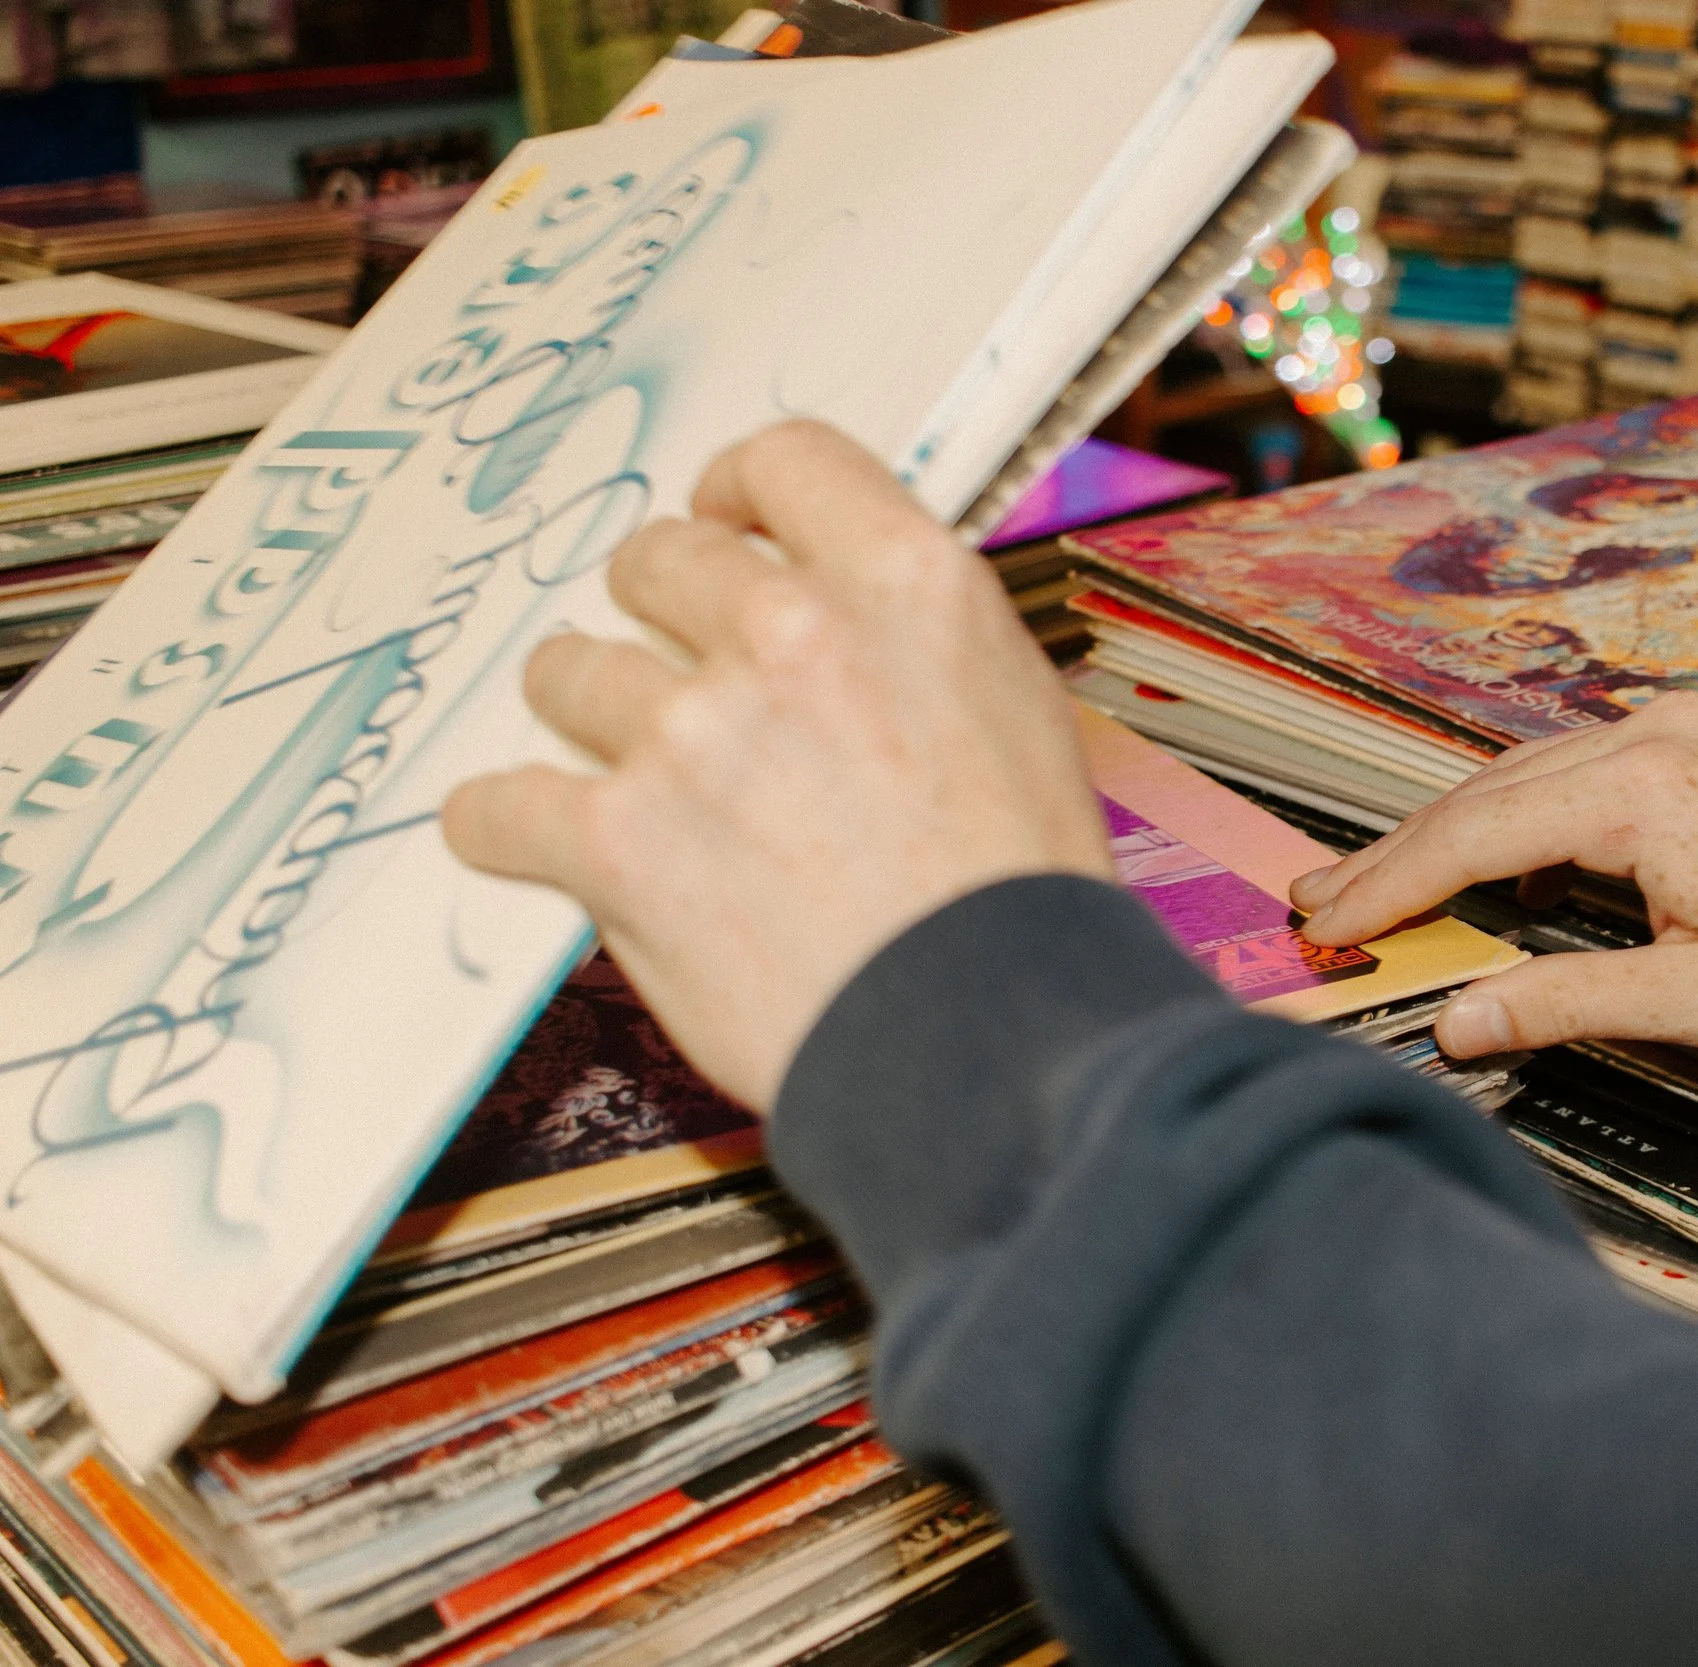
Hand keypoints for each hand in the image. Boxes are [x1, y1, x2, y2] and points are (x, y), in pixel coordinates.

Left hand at [443, 421, 1110, 1109]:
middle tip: (671, 667)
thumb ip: (915, 636)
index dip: (738, 490)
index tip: (722, 523)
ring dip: (584, 710)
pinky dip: (503, 823)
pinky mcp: (621, 840)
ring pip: (570, 669)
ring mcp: (696, 734)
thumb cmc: (1021, 893)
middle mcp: (795, 634)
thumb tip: (843, 611)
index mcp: (907, 584)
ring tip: (617, 763)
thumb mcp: (1016, 708)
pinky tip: (519, 834)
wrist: (991, 1034)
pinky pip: (501, 803)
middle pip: (659, 558)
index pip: (784, 460)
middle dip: (653, 606)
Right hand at [1288, 692, 1697, 1061]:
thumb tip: (1459, 1023)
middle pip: (1488, 792)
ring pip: (1534, 771)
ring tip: (1388, 881)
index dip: (1388, 887)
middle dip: (1402, 854)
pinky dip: (1526, 808)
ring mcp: (1692, 724)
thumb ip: (1566, 1003)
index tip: (1323, 926)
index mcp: (1643, 790)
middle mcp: (1657, 732)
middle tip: (1321, 905)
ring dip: (1459, 829)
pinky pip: (1588, 763)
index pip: (1473, 836)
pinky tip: (1500, 846)